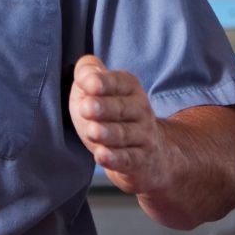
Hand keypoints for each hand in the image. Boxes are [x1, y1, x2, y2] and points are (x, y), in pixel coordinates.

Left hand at [69, 55, 165, 195]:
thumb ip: (88, 74)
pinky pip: (128, 159)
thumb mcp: (98, 93)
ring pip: (124, 134)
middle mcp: (140, 110)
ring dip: (108, 133)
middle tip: (86, 107)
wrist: (150, 155)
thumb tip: (84, 73)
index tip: (89, 84)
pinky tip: (102, 156)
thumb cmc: (114, 119)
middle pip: (121, 108)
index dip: (103, 83)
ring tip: (93, 131)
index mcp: (129, 88)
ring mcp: (143, 137)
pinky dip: (115, 159)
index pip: (118, 82)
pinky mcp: (140, 162)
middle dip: (104, 107)